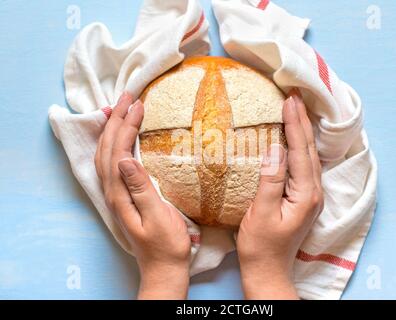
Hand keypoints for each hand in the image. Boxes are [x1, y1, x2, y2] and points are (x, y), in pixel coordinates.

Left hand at [94, 92, 191, 299]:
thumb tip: (125, 159)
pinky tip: (120, 137)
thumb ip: (141, 188)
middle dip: (116, 119)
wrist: (163, 267)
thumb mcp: (159, 218)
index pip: (118, 151)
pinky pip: (112, 163)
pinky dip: (113, 143)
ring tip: (120, 107)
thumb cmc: (167, 245)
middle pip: (108, 148)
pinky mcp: (123, 195)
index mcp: (121, 194)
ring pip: (106, 154)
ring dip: (112, 128)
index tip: (139, 104)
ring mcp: (116, 193)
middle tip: (129, 96)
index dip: (127, 125)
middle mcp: (113, 191)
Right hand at [237, 90, 323, 299]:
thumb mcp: (260, 214)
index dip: (295, 124)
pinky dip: (299, 145)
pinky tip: (294, 137)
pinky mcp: (303, 198)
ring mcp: (310, 195)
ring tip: (295, 108)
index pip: (300, 151)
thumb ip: (270, 182)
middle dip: (302, 120)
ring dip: (303, 130)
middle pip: (309, 149)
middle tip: (294, 95)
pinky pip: (304, 164)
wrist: (268, 270)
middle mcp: (314, 192)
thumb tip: (275, 150)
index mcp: (305, 195)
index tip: (289, 100)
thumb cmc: (261, 246)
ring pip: (309, 155)